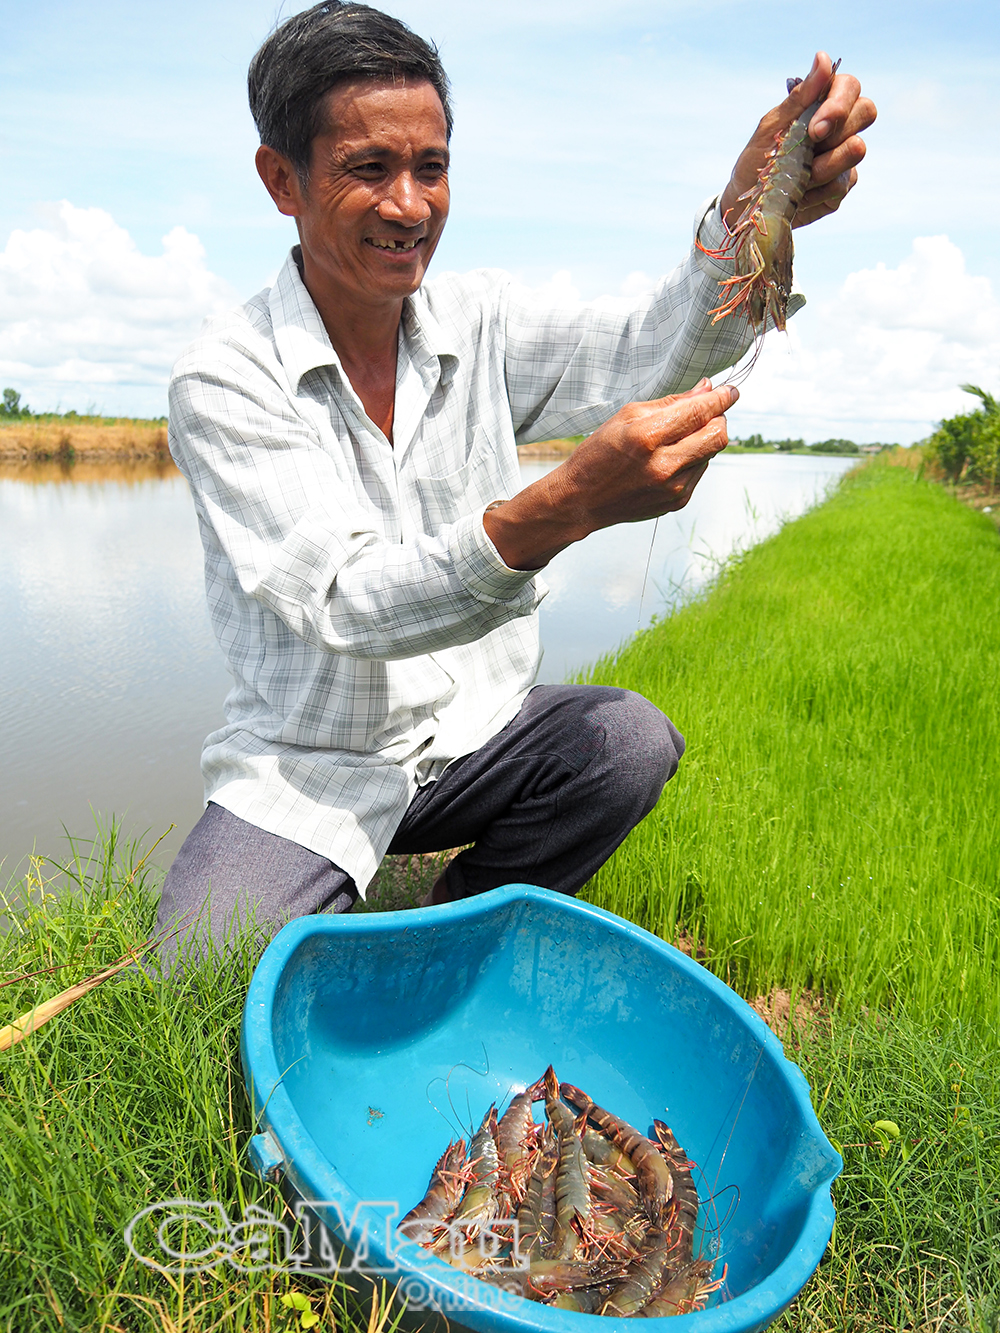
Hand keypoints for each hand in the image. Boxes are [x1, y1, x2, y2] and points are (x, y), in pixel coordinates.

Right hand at [484, 380, 736, 569]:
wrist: (581, 500)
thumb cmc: (600, 452)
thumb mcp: (627, 416)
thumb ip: (671, 402)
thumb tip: (706, 388)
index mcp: (647, 437)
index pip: (700, 412)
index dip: (721, 398)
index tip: (730, 390)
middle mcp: (664, 465)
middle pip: (718, 435)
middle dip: (718, 418)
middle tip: (707, 412)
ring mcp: (673, 487)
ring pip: (711, 453)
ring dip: (703, 439)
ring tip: (677, 438)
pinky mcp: (677, 502)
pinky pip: (700, 471)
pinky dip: (693, 459)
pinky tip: (669, 459)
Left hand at [718, 52, 875, 231]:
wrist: (748, 208)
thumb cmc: (755, 162)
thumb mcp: (771, 128)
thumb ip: (800, 97)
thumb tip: (823, 58)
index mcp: (822, 105)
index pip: (851, 87)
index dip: (839, 105)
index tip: (815, 129)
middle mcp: (840, 127)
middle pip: (866, 111)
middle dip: (835, 132)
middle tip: (807, 150)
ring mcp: (844, 157)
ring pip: (856, 150)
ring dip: (821, 167)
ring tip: (795, 176)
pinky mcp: (841, 187)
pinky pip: (841, 185)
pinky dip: (815, 192)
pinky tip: (798, 195)